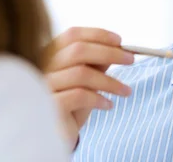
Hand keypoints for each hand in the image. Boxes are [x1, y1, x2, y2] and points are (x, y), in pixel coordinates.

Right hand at [44, 27, 133, 146]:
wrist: (53, 138)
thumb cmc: (71, 106)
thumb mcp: (85, 80)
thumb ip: (96, 62)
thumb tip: (119, 48)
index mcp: (48, 55)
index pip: (72, 35)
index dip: (98, 34)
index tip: (120, 41)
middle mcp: (41, 67)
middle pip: (78, 50)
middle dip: (109, 53)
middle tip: (130, 60)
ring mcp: (43, 86)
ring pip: (81, 73)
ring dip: (110, 81)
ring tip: (126, 91)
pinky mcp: (48, 106)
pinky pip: (78, 96)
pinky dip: (98, 98)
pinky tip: (108, 105)